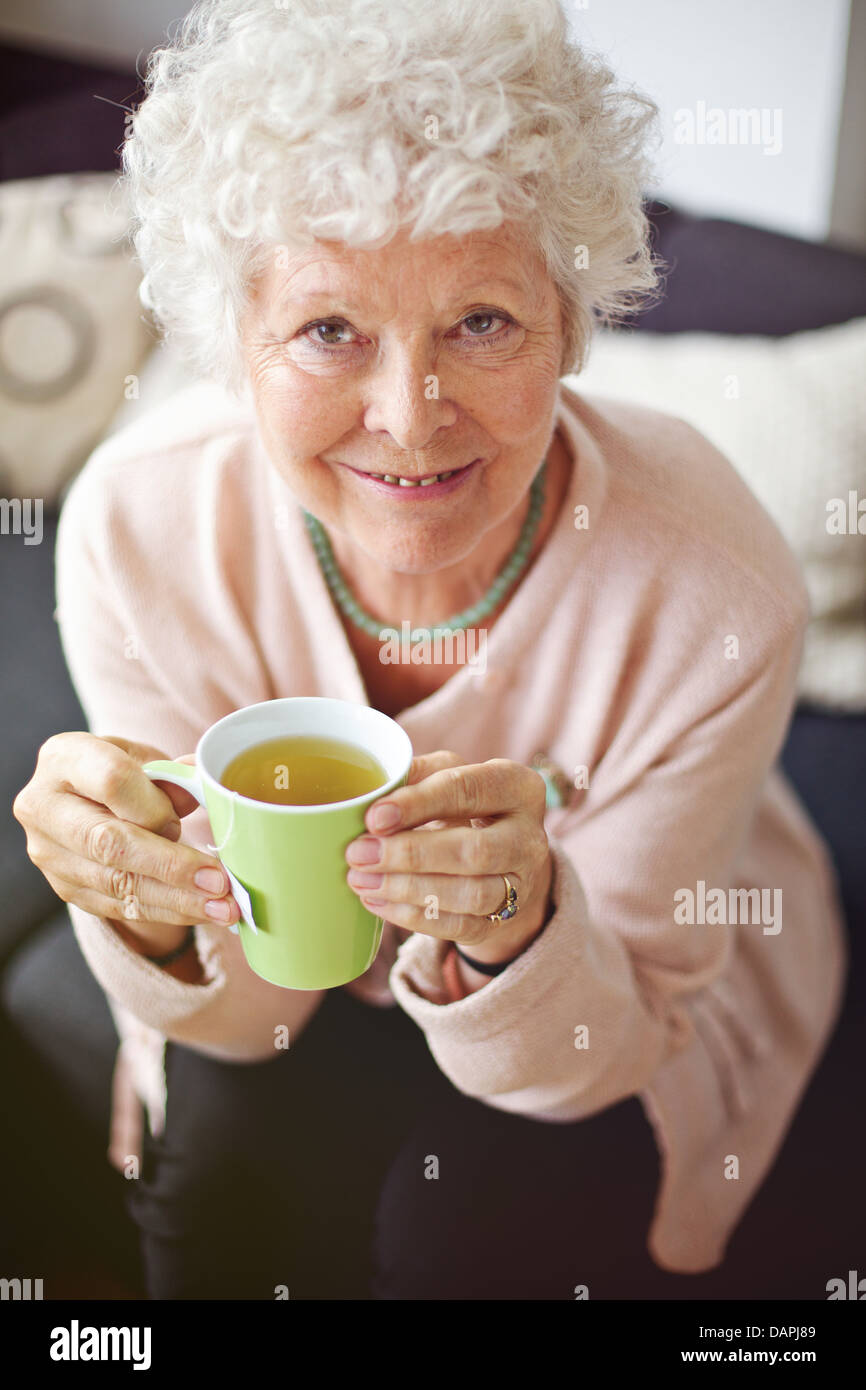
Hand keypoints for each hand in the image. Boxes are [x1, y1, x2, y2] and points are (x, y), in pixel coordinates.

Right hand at [12, 732, 240, 955]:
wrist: (87, 799)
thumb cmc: (124, 773)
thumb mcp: (146, 760)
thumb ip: (174, 775)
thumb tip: (207, 784)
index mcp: (64, 758)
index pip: (112, 781)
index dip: (154, 805)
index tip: (186, 820)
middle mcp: (43, 806)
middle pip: (109, 843)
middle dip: (171, 866)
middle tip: (219, 882)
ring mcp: (48, 853)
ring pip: (116, 883)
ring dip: (176, 900)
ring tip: (223, 907)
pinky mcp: (64, 887)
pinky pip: (119, 907)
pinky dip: (166, 912)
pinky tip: (201, 912)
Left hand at [345, 750, 552, 964]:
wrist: (499, 854)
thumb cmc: (464, 804)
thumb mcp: (447, 776)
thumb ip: (415, 776)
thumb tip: (373, 797)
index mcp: (518, 787)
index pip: (468, 790)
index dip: (419, 804)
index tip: (374, 817)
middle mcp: (529, 837)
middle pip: (473, 851)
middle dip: (410, 855)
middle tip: (359, 854)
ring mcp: (521, 884)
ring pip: (469, 894)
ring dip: (407, 889)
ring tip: (361, 880)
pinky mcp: (504, 920)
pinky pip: (460, 926)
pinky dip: (413, 917)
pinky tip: (377, 902)